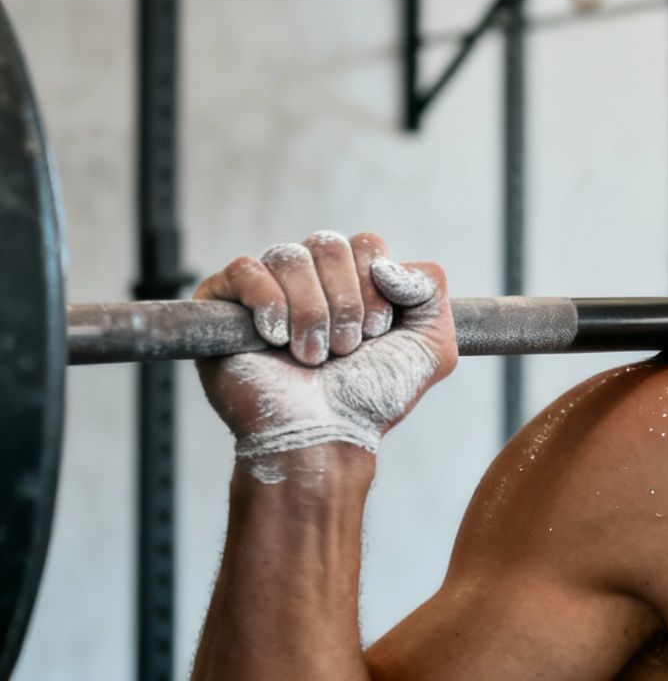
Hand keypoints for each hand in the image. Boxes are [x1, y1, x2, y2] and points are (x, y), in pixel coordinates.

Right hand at [192, 231, 457, 466]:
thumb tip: (386, 263)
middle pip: (328, 245)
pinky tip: (275, 339)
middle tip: (344, 350)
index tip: (376, 334)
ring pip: (289, 256)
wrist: (324, 436)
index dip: (373, 285)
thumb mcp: (431, 344)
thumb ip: (430, 287)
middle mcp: (310, 280)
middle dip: (344, 303)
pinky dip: (268, 303)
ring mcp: (265, 290)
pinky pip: (244, 269)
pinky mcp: (223, 304)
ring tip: (313, 356)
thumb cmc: (372, 397)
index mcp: (353, 282)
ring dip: (311, 313)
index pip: (365, 244)